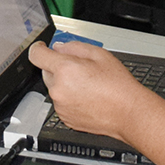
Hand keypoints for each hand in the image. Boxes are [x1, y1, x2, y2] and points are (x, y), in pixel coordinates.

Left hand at [28, 40, 150, 142]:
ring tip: (88, 86)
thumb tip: (60, 48)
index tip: (42, 47)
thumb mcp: (100, 54)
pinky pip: (61, 102)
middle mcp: (59, 89)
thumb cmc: (118, 86)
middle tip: (80, 69)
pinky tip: (87, 97)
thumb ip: (75, 47)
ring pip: (55, 88)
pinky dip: (69, 98)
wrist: (127, 113)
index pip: (37, 55)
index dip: (38, 48)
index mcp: (65, 70)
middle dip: (58, 68)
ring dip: (64, 84)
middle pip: (46, 72)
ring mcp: (60, 106)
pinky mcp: (65, 118)